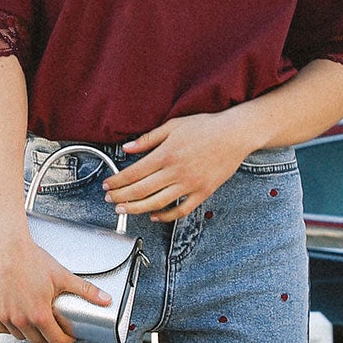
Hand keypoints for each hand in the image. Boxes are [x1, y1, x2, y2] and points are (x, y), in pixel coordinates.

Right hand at [0, 230, 110, 342]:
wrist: (6, 246)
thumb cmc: (32, 259)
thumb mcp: (62, 276)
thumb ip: (85, 290)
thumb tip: (106, 300)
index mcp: (39, 315)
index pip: (56, 341)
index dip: (65, 340)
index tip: (67, 335)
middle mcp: (20, 319)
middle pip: (37, 342)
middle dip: (46, 336)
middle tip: (51, 326)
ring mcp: (3, 315)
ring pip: (18, 336)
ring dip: (27, 332)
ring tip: (33, 319)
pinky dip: (7, 326)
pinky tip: (14, 317)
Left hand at [104, 113, 252, 223]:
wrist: (235, 134)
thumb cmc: (206, 127)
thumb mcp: (173, 126)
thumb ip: (148, 139)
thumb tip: (127, 148)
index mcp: (166, 154)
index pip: (134, 173)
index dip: (117, 181)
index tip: (108, 185)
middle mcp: (176, 172)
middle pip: (141, 190)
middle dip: (121, 197)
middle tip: (110, 200)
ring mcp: (189, 184)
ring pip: (157, 203)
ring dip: (136, 209)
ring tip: (124, 210)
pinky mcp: (202, 193)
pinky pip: (181, 211)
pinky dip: (165, 216)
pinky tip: (154, 216)